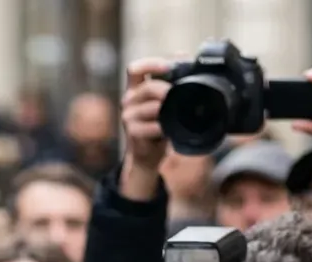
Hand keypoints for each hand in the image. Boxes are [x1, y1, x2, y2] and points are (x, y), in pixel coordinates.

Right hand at [120, 58, 171, 199]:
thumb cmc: (157, 126)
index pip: (134, 69)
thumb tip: (183, 57)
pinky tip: (168, 130)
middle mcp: (128, 100)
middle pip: (148, 87)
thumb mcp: (163, 102)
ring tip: (176, 115)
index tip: (168, 67)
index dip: (150, 64)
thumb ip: (169, 82)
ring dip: (167, 111)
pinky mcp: (132, 133)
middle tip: (180, 95)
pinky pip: (152, 126)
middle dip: (167, 90)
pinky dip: (164, 128)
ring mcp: (128, 117)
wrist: (146, 156)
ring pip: (152, 107)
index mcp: (134, 89)